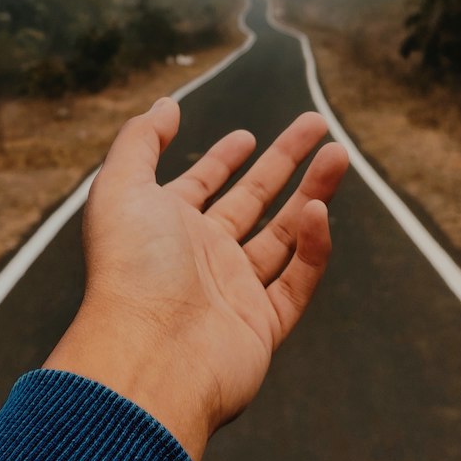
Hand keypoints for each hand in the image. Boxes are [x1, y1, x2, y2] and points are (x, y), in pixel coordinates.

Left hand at [43, 98, 348, 460]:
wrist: (147, 355)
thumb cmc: (129, 268)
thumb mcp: (121, 187)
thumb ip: (140, 141)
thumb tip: (166, 105)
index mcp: (165, 228)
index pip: (201, 186)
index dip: (222, 160)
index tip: (248, 135)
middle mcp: (199, 258)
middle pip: (252, 200)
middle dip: (285, 161)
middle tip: (319, 125)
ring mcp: (232, 293)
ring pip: (284, 234)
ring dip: (313, 191)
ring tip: (340, 154)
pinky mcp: (261, 327)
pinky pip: (297, 280)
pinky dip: (313, 247)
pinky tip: (321, 210)